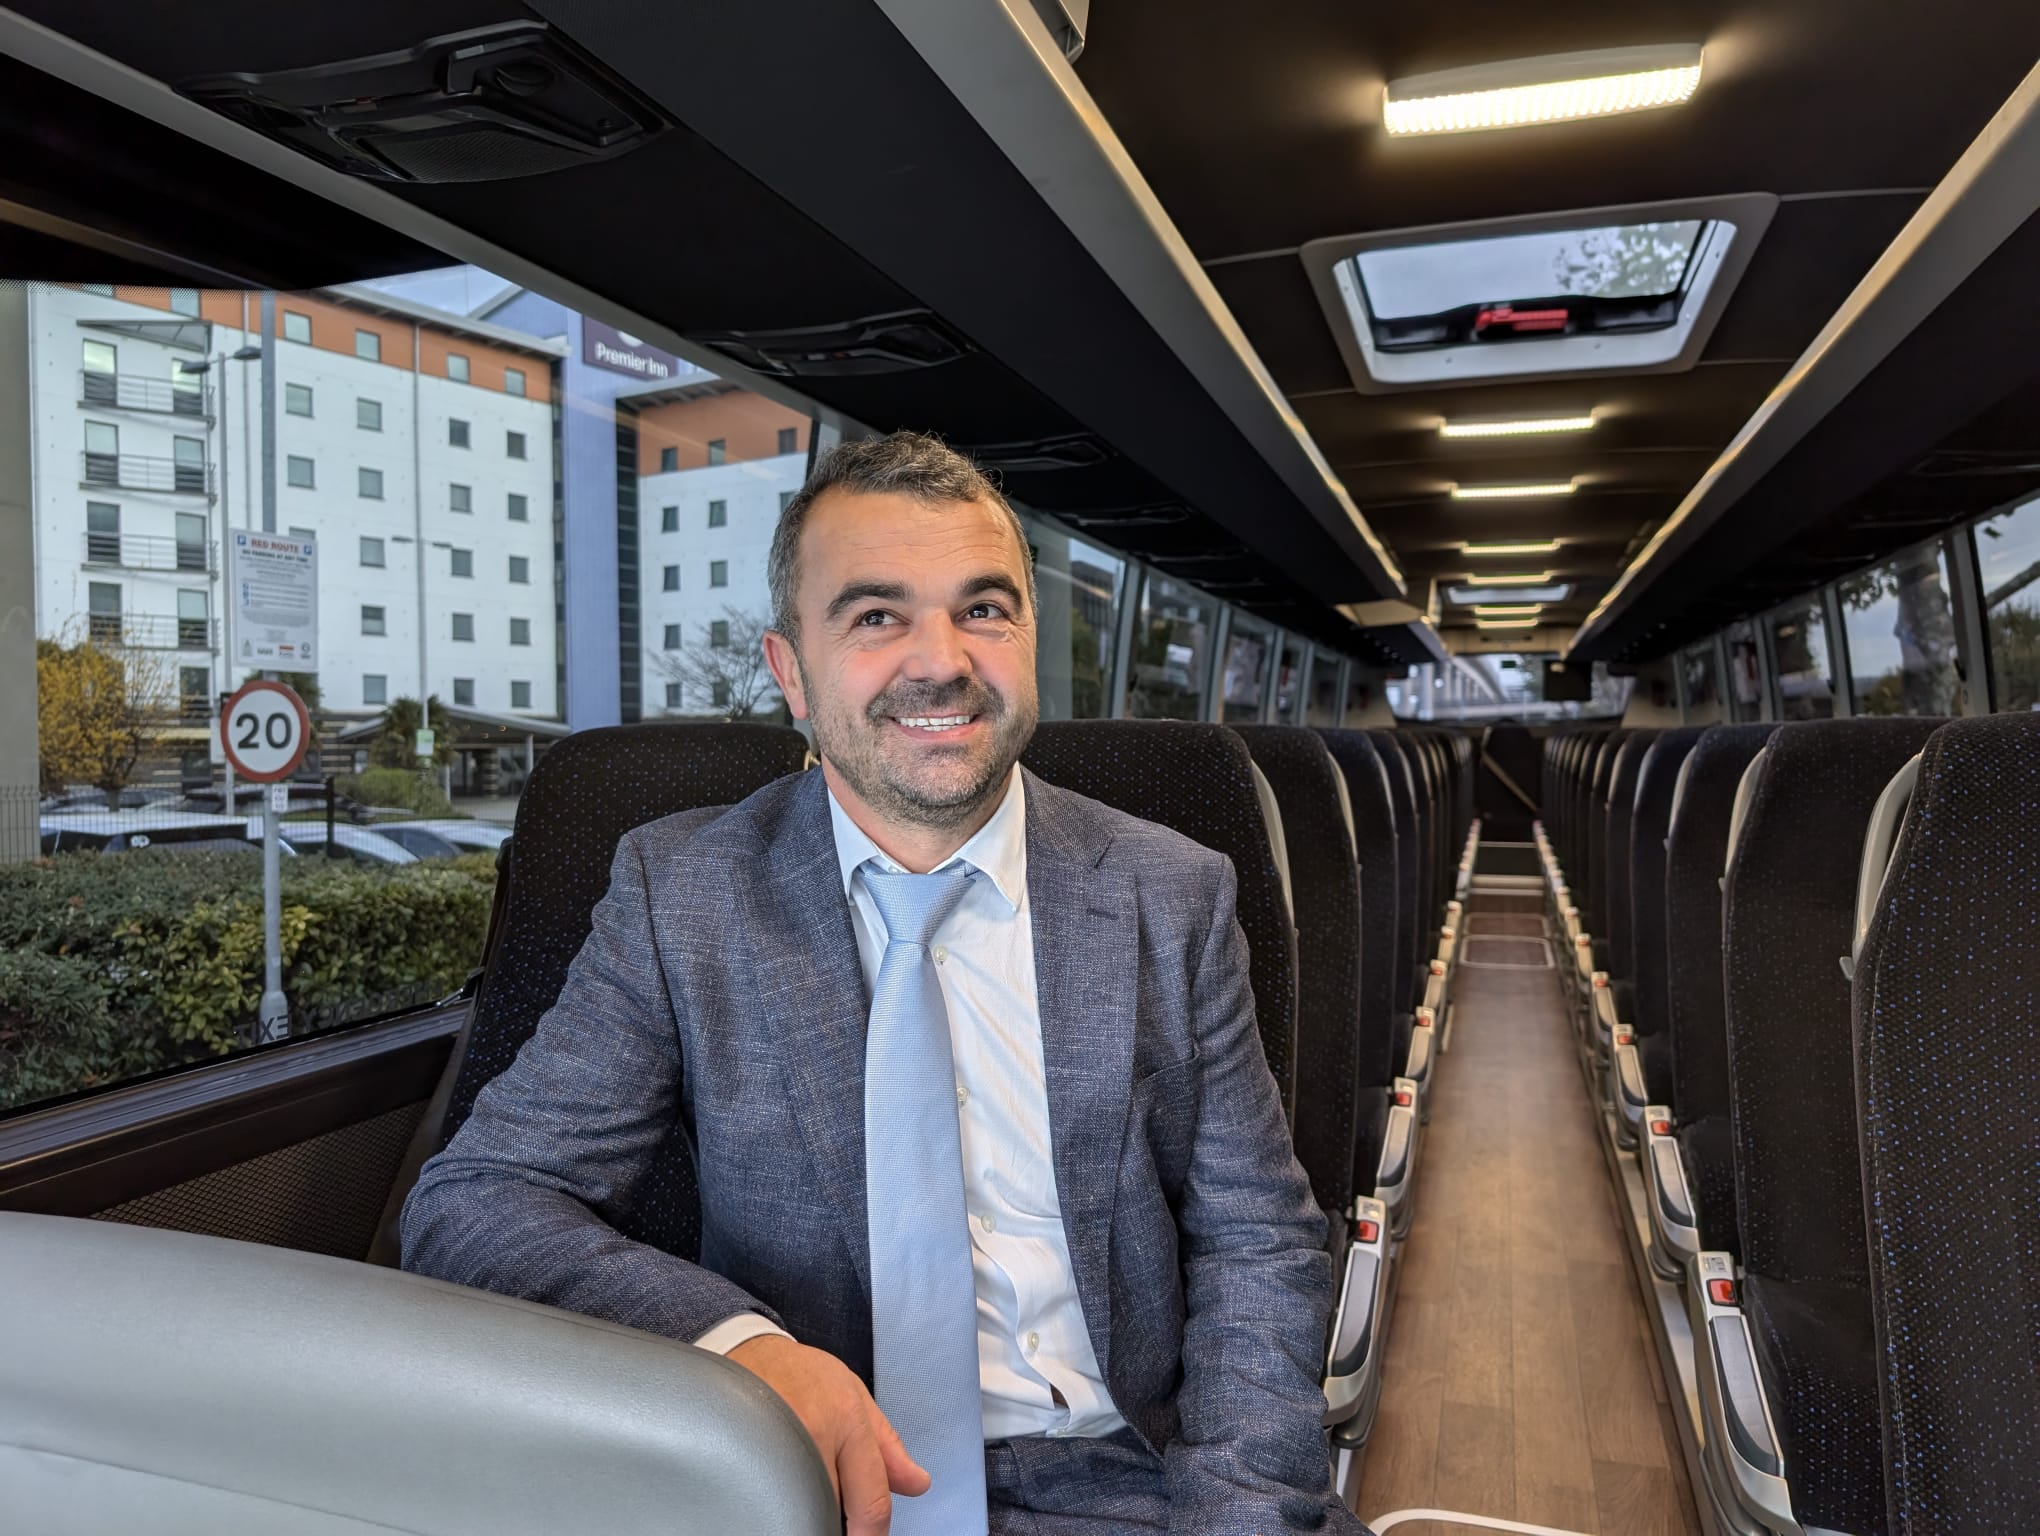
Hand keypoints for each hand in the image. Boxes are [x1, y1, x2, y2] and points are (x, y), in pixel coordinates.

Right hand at [727, 1334, 930, 1534]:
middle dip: (840, 1521)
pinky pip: (773, 1496)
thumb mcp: (856, 1397)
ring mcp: (776, 1447)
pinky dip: (786, 1501)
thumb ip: (888, 1446)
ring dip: (812, 1509)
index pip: (870, 1501)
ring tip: (810, 1495)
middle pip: (834, 1509)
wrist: (749, 1352)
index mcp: (847, 1421)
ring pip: (804, 1506)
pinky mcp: (745, 1457)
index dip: (872, 1534)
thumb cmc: (804, 1374)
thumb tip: (918, 1485)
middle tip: (839, 1518)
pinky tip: (786, 1492)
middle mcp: (814, 1434)